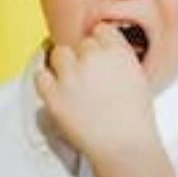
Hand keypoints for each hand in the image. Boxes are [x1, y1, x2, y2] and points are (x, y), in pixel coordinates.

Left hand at [35, 24, 156, 162]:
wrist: (123, 146)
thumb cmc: (134, 119)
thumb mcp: (137, 78)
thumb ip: (119, 59)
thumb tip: (104, 52)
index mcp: (118, 52)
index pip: (101, 30)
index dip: (98, 43)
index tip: (96, 54)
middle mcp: (93, 58)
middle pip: (80, 43)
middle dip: (82, 57)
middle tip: (86, 76)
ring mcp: (71, 75)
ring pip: (58, 53)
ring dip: (62, 65)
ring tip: (70, 82)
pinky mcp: (53, 93)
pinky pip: (40, 75)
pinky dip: (45, 81)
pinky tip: (54, 89)